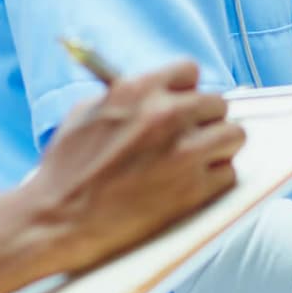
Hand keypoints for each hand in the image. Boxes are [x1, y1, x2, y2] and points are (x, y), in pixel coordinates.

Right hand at [16, 59, 244, 272]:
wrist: (57, 221)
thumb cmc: (65, 169)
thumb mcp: (86, 114)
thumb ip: (126, 97)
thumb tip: (155, 90)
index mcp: (138, 91)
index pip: (189, 71)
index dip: (186, 90)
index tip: (183, 103)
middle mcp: (166, 116)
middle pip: (218, 104)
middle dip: (205, 119)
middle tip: (192, 137)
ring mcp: (184, 154)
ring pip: (234, 135)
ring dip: (219, 147)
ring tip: (199, 160)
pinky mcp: (194, 190)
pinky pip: (229, 174)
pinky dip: (215, 180)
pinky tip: (193, 185)